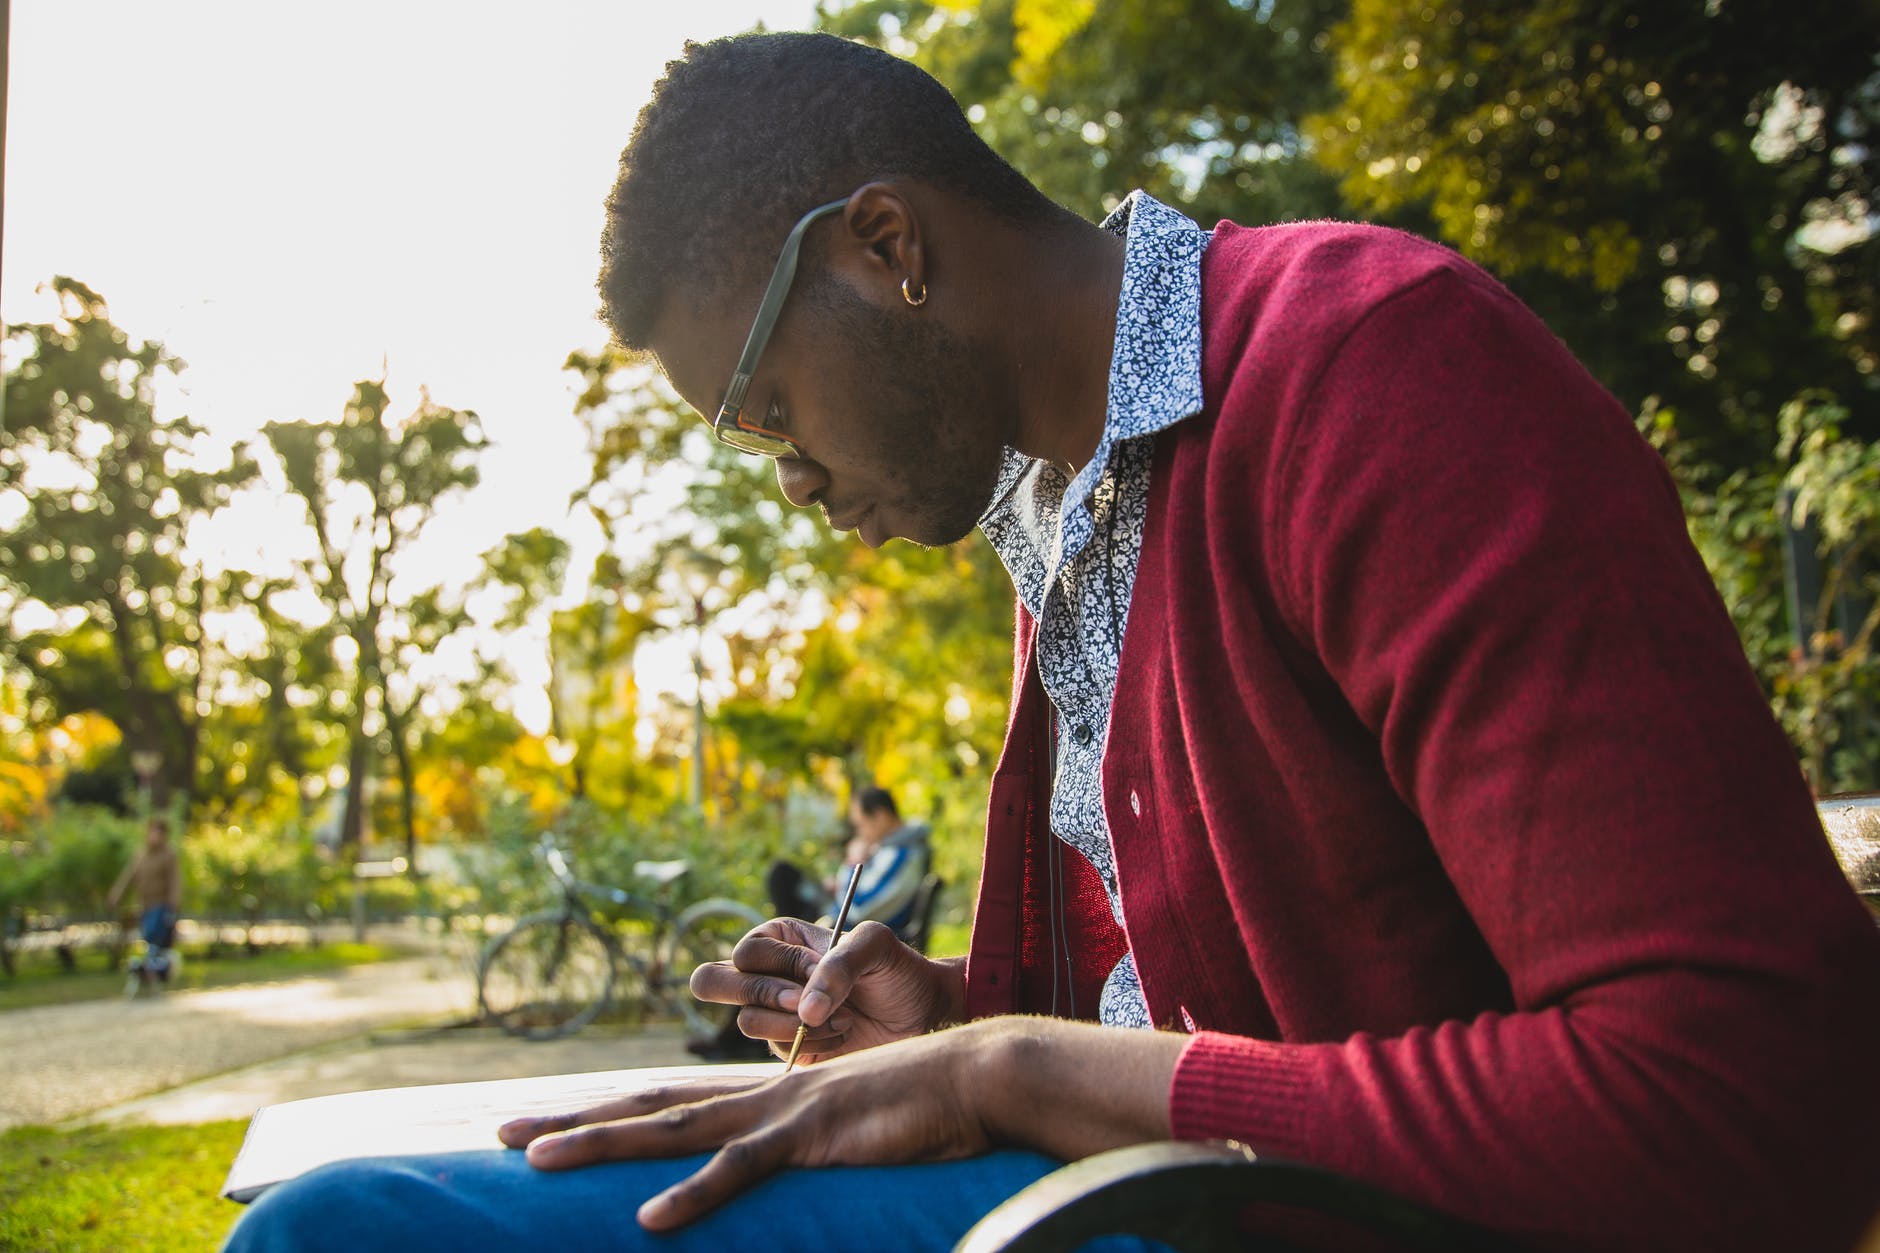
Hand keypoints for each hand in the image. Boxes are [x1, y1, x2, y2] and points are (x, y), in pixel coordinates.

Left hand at [497, 1016, 1184, 1230]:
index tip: (545, 1126)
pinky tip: (649, 1222)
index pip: (666, 1102)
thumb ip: (806, 1148)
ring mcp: (782, 1113)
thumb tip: (775, 1171)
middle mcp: (759, 1096)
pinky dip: (694, 1197)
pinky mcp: (814, 1137)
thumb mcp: (849, 1133)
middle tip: (498, 1134)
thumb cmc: (925, 1110)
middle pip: (647, 1105)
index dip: (603, 1113)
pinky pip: (743, 1171)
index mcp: (764, 1097)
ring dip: (601, 1146)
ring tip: (535, 1160)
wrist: (980, 1075)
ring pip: (673, 1129)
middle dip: (571, 1121)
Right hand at [689, 917, 962, 1062]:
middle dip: (760, 993)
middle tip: (803, 1003)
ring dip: (796, 1024)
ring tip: (840, 1019)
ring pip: (747, 1022)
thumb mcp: (876, 946)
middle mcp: (768, 975)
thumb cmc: (898, 971)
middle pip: (713, 982)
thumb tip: (805, 1011)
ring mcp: (774, 1015)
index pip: (745, 951)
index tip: (822, 969)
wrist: (923, 1016)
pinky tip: (842, 1037)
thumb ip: (838, 964)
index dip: (781, 965)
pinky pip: (774, 1051)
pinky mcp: (787, 1050)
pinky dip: (812, 1045)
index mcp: (780, 940)